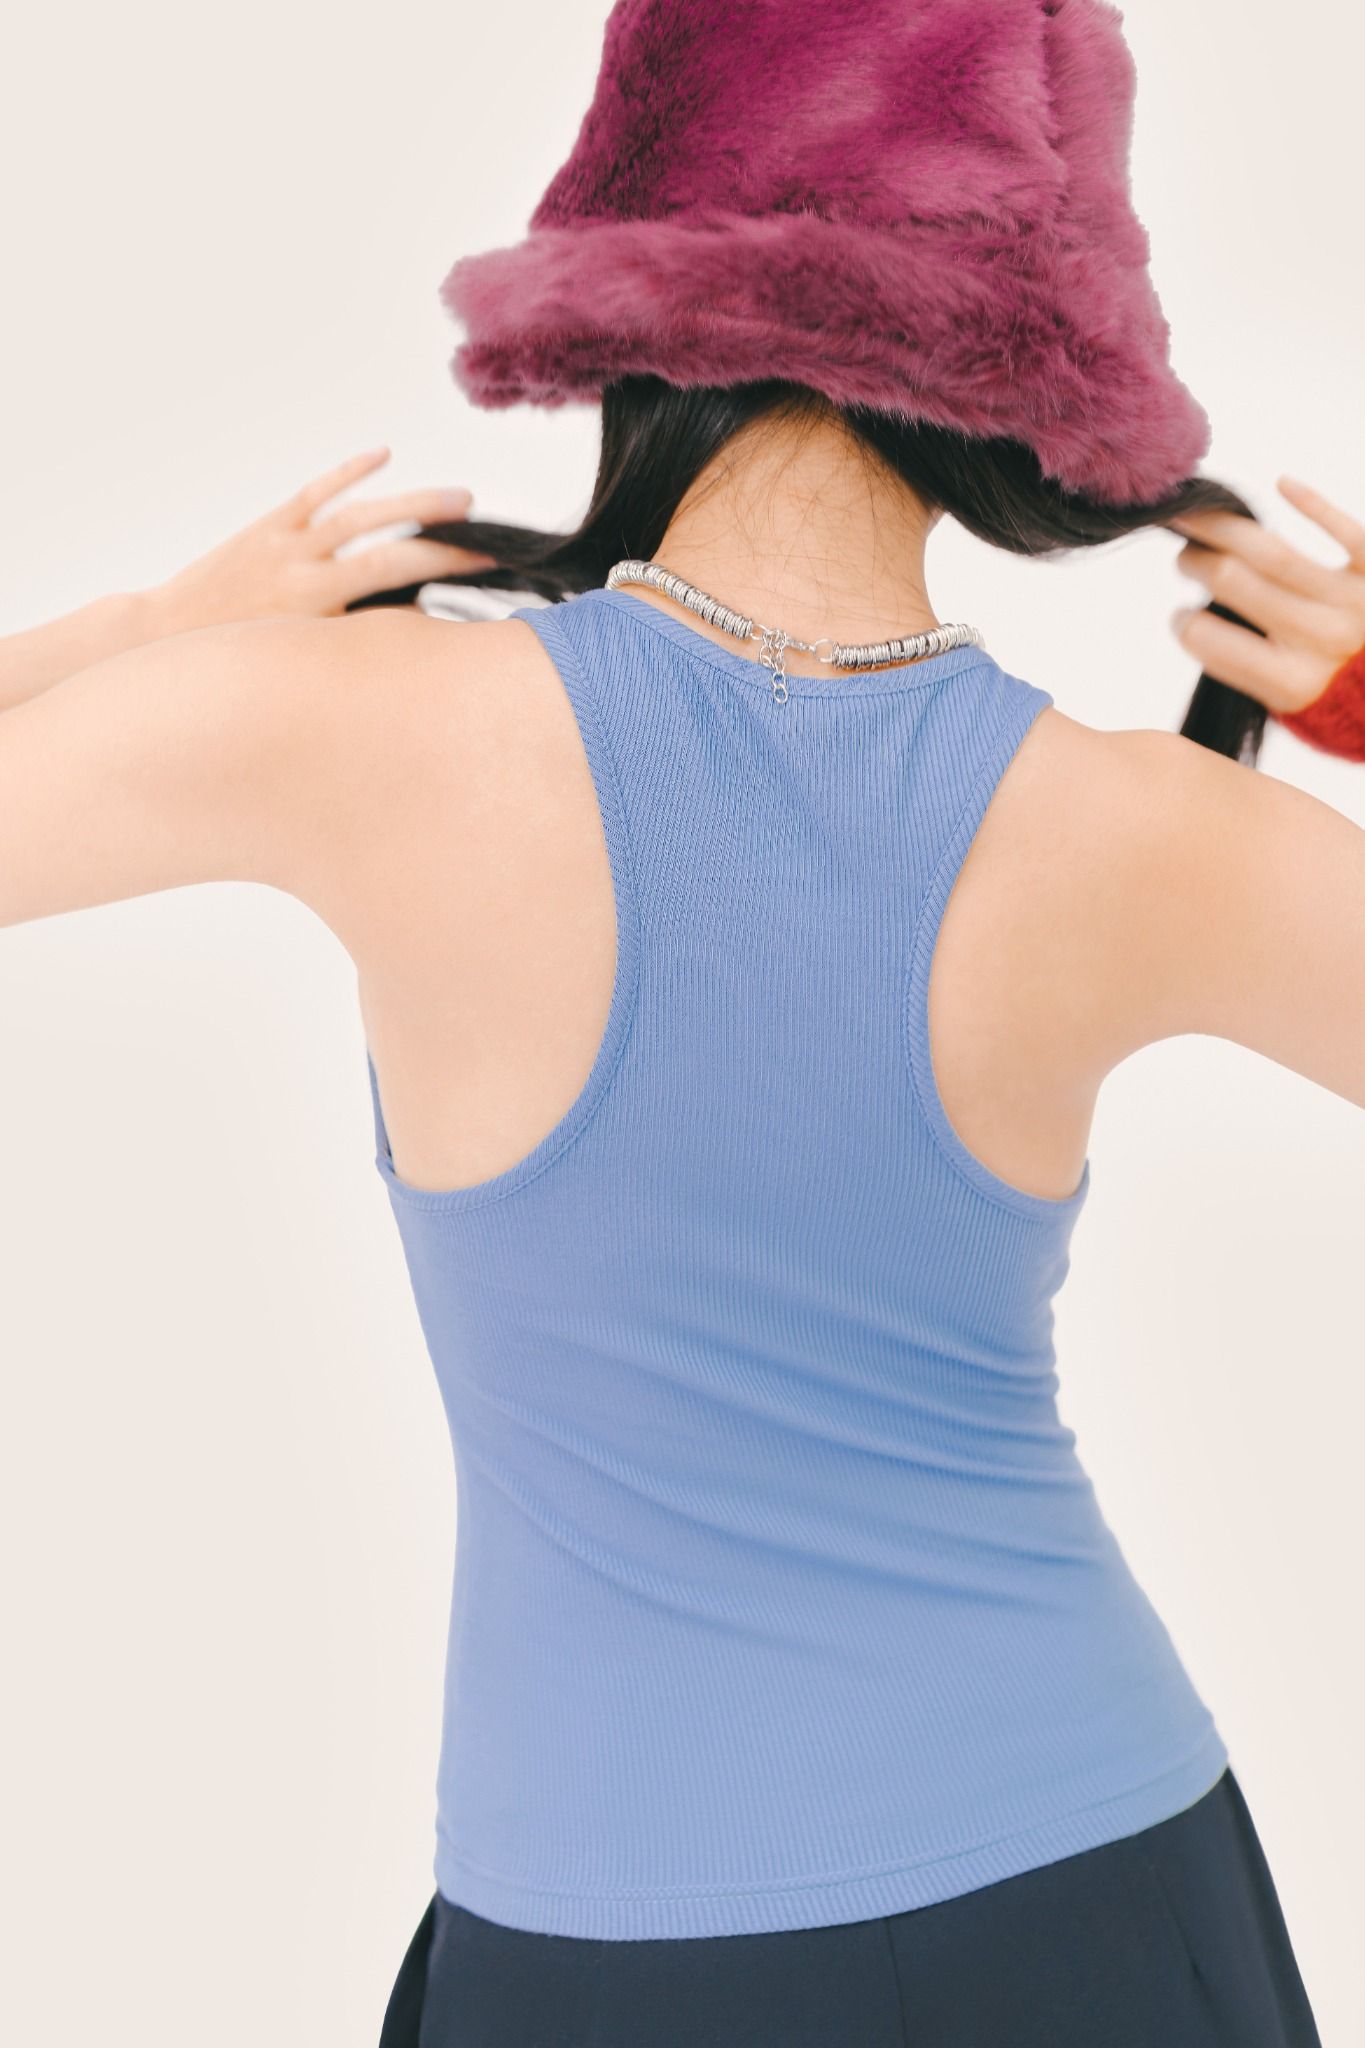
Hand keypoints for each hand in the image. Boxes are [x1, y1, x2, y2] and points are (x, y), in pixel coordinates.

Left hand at [150, 447, 496, 634]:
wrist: (168, 632)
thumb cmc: (238, 655)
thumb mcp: (300, 657)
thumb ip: (350, 636)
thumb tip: (407, 621)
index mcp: (316, 606)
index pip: (394, 579)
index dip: (444, 567)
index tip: (484, 564)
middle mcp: (305, 568)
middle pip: (386, 544)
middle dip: (441, 537)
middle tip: (487, 535)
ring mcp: (287, 541)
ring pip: (359, 513)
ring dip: (411, 501)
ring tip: (460, 498)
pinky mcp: (270, 524)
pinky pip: (317, 492)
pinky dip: (351, 471)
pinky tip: (383, 454)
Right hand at [1168, 478, 1364, 713]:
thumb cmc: (1333, 689)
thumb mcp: (1284, 695)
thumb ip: (1244, 662)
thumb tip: (1196, 610)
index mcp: (1290, 681)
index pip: (1208, 638)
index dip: (1181, 622)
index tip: (1180, 615)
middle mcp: (1320, 640)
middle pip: (1232, 579)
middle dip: (1195, 562)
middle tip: (1186, 558)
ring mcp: (1352, 602)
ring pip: (1274, 553)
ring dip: (1224, 528)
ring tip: (1199, 519)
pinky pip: (1345, 532)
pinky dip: (1312, 503)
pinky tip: (1283, 484)